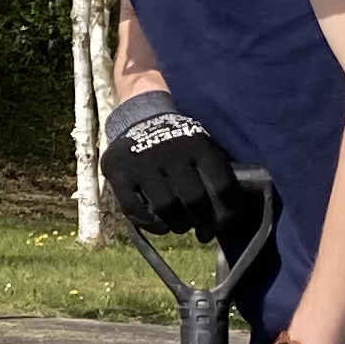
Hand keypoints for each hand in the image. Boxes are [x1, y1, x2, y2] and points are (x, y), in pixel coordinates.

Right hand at [102, 94, 262, 247]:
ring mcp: (142, 162)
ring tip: (179, 226)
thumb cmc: (178, 143)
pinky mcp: (117, 172)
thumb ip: (213, 177)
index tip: (225, 225)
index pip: (221, 184)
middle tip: (199, 226)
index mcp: (197, 144)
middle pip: (194, 199)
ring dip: (177, 224)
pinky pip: (135, 209)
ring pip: (166, 207)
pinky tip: (158, 224)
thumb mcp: (200, 147)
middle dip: (200, 220)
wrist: (138, 117)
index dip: (227, 212)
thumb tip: (223, 224)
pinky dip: (150, 224)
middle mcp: (170, 151)